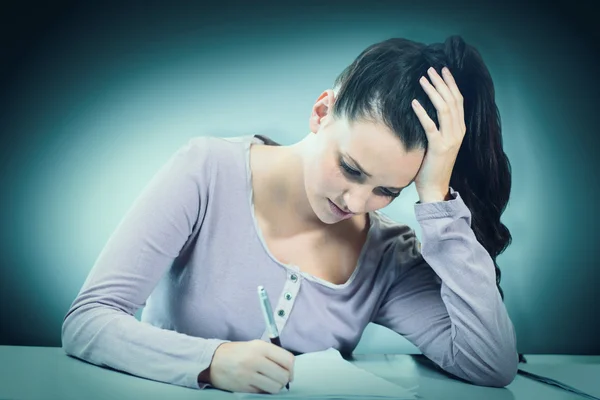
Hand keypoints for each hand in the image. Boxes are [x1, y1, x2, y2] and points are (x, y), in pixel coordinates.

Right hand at [200, 340, 294, 393]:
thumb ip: (273, 354)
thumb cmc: (238, 352)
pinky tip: (257, 383)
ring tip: (268, 382)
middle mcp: (255, 360)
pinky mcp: (243, 387)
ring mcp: (249, 374)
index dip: (292, 369)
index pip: (288, 360)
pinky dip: (264, 390)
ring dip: (275, 386)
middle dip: (284, 379)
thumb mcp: (255, 346)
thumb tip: (290, 369)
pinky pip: (263, 392)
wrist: (213, 360)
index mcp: (261, 347)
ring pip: (275, 387)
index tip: (289, 372)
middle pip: (283, 376)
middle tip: (278, 378)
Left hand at [411, 66, 465, 202]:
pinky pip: (430, 125)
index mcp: (460, 129)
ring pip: (444, 109)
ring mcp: (450, 139)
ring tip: (422, 79)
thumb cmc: (433, 165)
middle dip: (441, 82)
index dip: (451, 84)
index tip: (443, 70)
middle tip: (430, 69)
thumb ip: (438, 127)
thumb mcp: (439, 143)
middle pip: (452, 100)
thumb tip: (428, 110)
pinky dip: (422, 112)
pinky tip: (414, 102)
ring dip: (433, 92)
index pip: (458, 100)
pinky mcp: (438, 147)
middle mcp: (458, 132)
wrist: (435, 187)